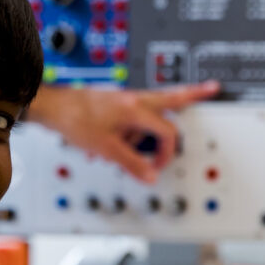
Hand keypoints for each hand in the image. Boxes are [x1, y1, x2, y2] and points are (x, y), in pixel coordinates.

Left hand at [24, 81, 219, 182]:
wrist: (52, 107)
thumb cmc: (75, 120)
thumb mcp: (107, 149)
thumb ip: (132, 164)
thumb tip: (151, 175)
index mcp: (137, 109)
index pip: (168, 132)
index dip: (167, 153)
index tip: (158, 165)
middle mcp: (134, 99)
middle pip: (172, 97)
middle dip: (194, 94)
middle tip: (212, 88)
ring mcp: (124, 98)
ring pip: (152, 108)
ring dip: (147, 129)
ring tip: (123, 148)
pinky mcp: (115, 102)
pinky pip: (133, 114)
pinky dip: (133, 127)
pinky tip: (115, 143)